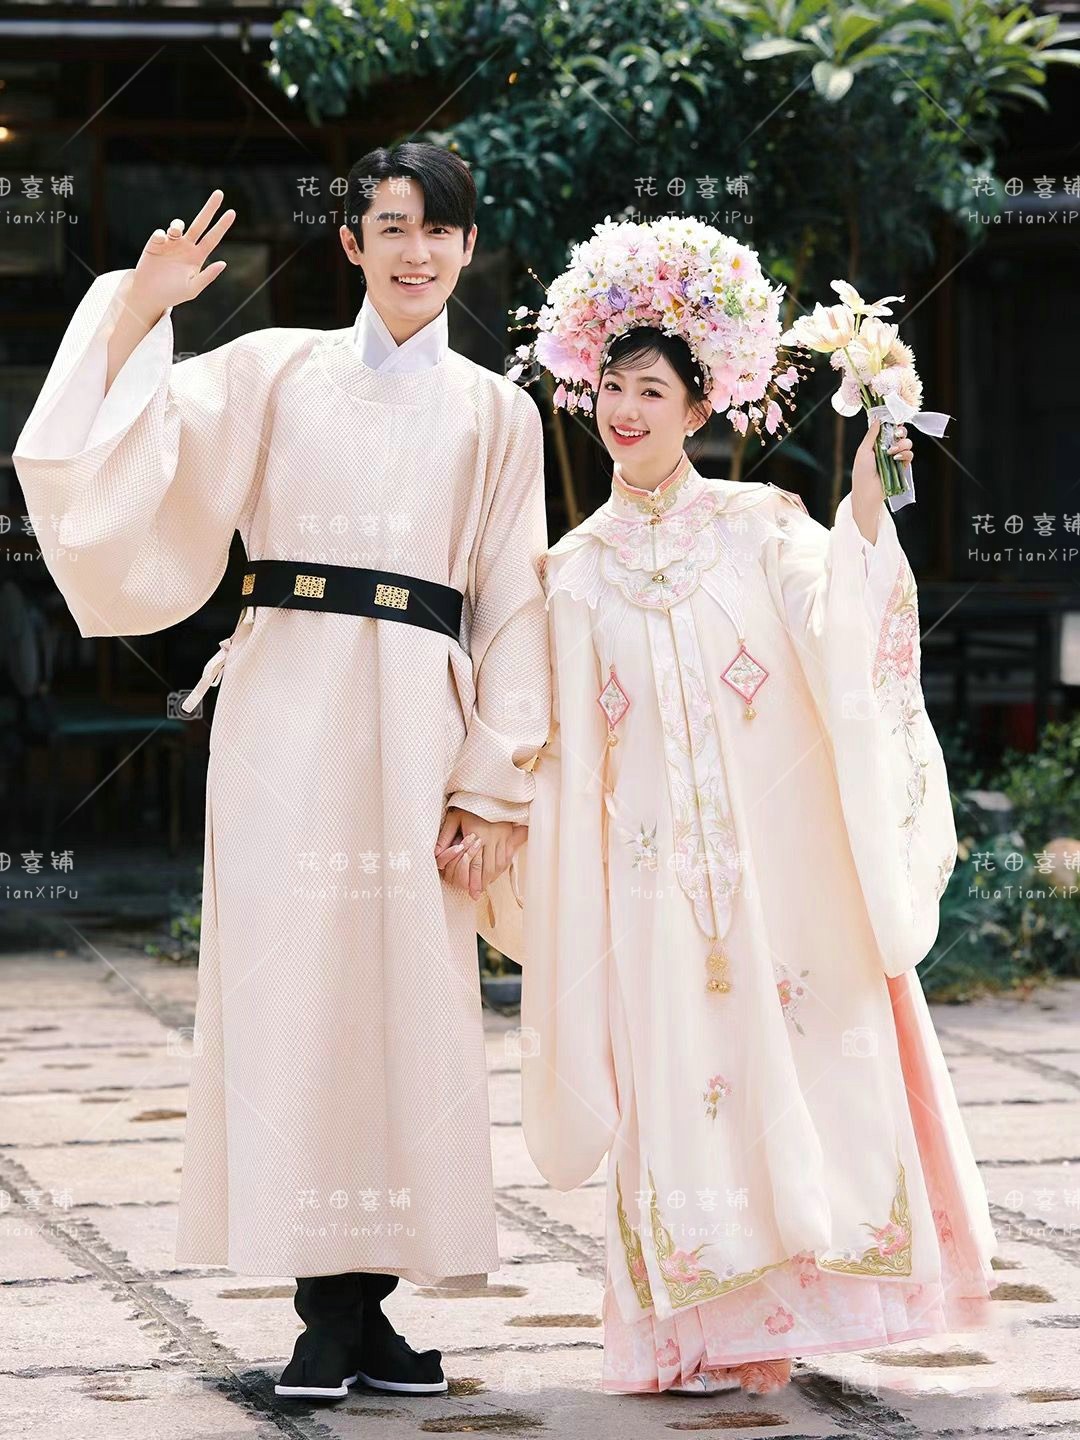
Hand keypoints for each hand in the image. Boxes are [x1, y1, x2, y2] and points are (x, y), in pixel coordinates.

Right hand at [129, 188, 235, 319]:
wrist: (150, 295)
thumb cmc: (173, 294)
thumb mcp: (192, 289)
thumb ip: (208, 276)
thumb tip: (224, 263)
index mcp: (197, 256)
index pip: (212, 238)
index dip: (222, 226)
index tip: (232, 212)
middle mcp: (186, 247)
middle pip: (200, 223)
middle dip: (210, 209)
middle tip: (220, 193)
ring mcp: (171, 244)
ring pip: (178, 225)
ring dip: (178, 224)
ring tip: (175, 231)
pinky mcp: (155, 244)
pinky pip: (160, 234)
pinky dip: (161, 234)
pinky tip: (161, 239)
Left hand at [435, 808, 522, 900]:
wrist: (491, 794)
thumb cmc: (470, 805)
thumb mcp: (454, 818)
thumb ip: (445, 836)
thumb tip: (435, 854)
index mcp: (477, 835)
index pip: (476, 863)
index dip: (474, 880)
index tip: (472, 893)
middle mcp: (491, 839)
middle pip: (488, 867)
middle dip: (482, 883)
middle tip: (477, 894)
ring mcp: (502, 838)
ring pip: (499, 864)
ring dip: (492, 876)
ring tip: (485, 886)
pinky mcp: (508, 836)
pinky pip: (506, 856)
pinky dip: (501, 867)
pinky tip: (495, 873)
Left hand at [853, 416, 912, 488]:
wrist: (868, 491)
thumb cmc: (862, 472)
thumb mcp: (863, 450)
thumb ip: (872, 434)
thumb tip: (877, 418)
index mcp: (877, 443)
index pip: (888, 429)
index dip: (893, 423)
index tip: (894, 420)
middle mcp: (888, 448)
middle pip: (900, 433)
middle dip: (901, 431)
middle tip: (896, 434)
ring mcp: (896, 457)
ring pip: (907, 443)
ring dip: (902, 444)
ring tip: (891, 452)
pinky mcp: (902, 466)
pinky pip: (909, 455)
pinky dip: (905, 454)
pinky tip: (896, 459)